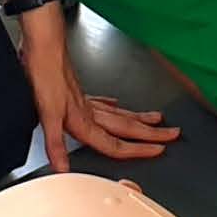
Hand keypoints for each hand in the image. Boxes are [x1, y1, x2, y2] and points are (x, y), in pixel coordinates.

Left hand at [48, 81, 178, 163]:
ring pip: (119, 112)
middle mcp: (89, 111)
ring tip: (156, 119)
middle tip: (172, 133)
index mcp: (84, 121)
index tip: (158, 150)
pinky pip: (101, 101)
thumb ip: (56, 145)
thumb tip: (63, 169)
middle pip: (127, 127)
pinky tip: (114, 103)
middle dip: (151, 133)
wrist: (44, 47)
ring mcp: (85, 100)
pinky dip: (112, 104)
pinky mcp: (77, 90)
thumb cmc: (45, 75)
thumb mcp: (47, 115)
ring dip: (139, 118)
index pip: (115, 143)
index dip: (138, 149)